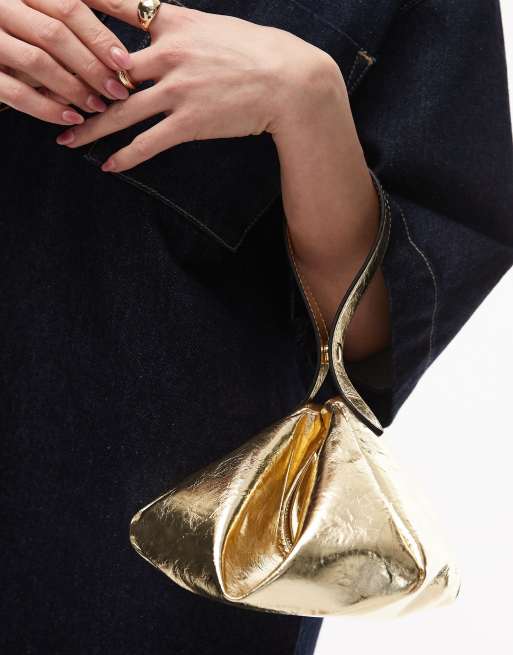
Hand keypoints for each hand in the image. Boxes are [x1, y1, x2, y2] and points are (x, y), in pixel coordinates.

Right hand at [0, 0, 134, 123]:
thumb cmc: (13, 29)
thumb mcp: (36, 11)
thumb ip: (68, 17)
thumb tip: (115, 49)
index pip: (68, 7)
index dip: (100, 37)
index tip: (125, 63)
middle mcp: (2, 6)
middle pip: (56, 35)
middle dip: (92, 66)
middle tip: (117, 91)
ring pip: (38, 62)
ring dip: (74, 88)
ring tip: (98, 106)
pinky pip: (16, 92)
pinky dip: (47, 108)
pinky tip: (71, 118)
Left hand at [56, 1, 342, 170]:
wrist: (292, 82)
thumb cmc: (261, 51)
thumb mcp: (218, 27)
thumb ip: (185, 29)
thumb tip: (165, 30)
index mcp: (176, 24)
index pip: (122, 8)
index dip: (89, 11)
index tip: (63, 11)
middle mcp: (169, 53)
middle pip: (108, 69)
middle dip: (78, 84)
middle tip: (56, 99)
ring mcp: (178, 89)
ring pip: (121, 110)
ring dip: (91, 128)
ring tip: (68, 140)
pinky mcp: (190, 122)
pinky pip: (148, 141)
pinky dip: (126, 156)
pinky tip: (109, 166)